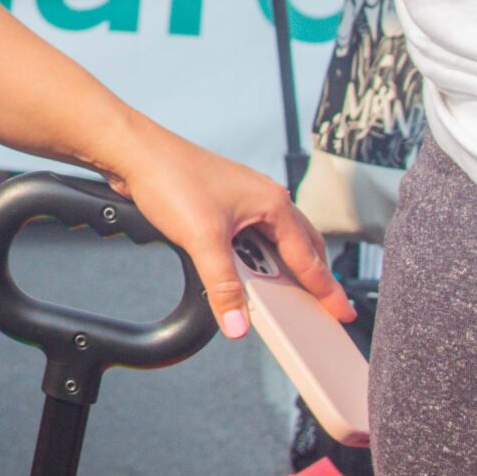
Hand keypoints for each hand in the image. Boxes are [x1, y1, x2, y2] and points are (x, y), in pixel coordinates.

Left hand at [97, 120, 353, 339]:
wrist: (134, 152)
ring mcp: (243, 199)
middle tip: (321, 307)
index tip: (343, 311)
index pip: (309, 257)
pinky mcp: (222, 203)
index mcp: (273, 203)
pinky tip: (244, 273)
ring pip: (274, 241)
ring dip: (278, 268)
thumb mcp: (202, 241)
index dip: (327, 289)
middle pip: (301, 247)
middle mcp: (264, 198)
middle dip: (311, 277)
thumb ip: (224, 286)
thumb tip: (238, 323)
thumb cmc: (170, 178)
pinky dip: (254, 258)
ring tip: (282, 296)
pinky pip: (250, 237)